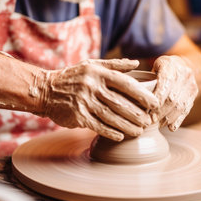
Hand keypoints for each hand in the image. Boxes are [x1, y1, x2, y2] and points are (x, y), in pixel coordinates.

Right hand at [37, 59, 158, 140]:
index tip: (154, 103)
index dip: (142, 95)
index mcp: (98, 73)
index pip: (126, 84)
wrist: (46, 90)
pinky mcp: (77, 116)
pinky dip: (110, 132)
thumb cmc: (74, 77)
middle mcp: (92, 86)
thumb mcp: (92, 65)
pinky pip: (98, 126)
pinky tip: (120, 136)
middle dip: (137, 114)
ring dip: (127, 126)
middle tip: (150, 121)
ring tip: (139, 131)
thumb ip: (115, 65)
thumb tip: (137, 64)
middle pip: (120, 103)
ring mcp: (84, 102)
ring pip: (111, 117)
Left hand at [151, 55, 197, 130]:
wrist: (183, 65)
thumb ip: (146, 80)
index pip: (165, 83)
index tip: (148, 110)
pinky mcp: (194, 94)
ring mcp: (191, 85)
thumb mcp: (153, 68)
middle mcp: (183, 74)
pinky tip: (170, 127)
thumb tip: (133, 97)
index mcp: (170, 65)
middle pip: (172, 98)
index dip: (157, 98)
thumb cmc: (161, 68)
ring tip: (157, 125)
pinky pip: (187, 109)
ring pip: (180, 105)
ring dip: (168, 118)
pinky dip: (178, 120)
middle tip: (149, 121)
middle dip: (160, 112)